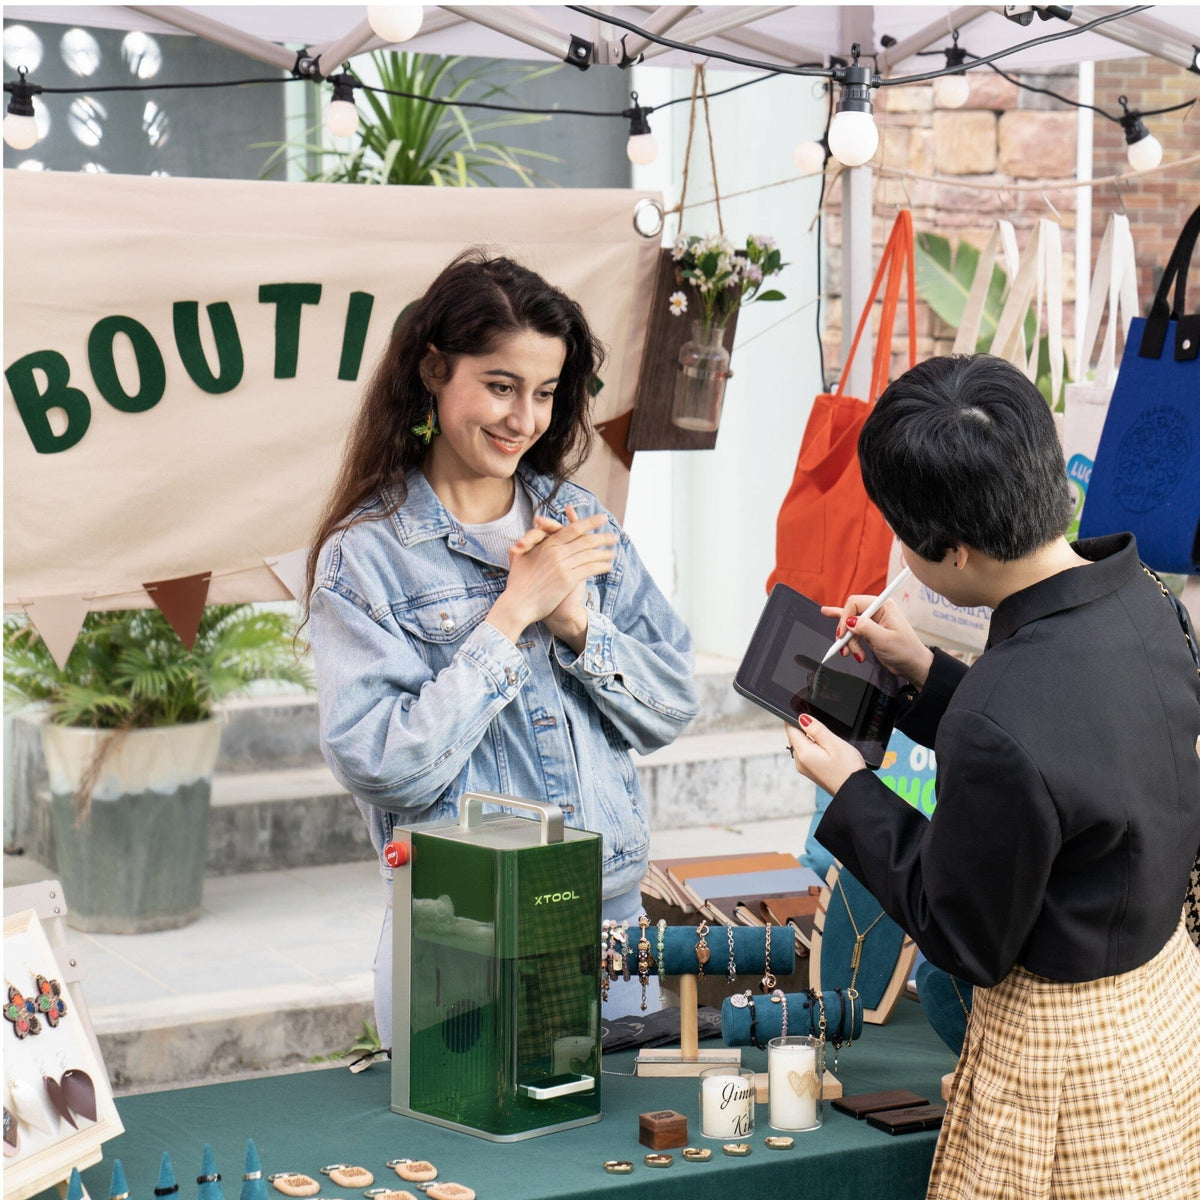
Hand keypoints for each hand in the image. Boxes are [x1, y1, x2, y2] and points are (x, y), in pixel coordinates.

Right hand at [488, 504, 616, 647]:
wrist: (518, 604)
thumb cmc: (517, 582)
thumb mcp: (520, 556)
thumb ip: (530, 541)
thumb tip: (536, 528)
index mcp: (547, 544)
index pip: (573, 529)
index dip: (590, 522)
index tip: (602, 518)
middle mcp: (556, 552)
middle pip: (585, 540)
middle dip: (603, 537)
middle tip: (615, 536)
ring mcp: (563, 566)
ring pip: (590, 554)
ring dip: (604, 552)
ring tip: (613, 551)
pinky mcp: (568, 580)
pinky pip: (590, 569)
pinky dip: (601, 566)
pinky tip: (608, 566)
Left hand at [784, 716, 866, 795]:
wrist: (855, 791)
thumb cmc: (848, 769)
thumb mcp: (834, 743)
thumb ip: (816, 729)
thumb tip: (802, 717)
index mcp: (803, 753)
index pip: (790, 728)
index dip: (797, 717)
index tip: (806, 711)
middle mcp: (799, 762)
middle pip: (795, 736)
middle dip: (805, 728)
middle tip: (823, 727)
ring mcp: (804, 767)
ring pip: (801, 744)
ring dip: (811, 738)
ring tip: (827, 740)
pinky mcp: (811, 771)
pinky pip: (807, 753)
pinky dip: (814, 747)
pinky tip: (827, 749)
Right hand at [820, 595, 933, 688]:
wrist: (913, 665)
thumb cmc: (906, 651)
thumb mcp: (884, 639)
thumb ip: (865, 628)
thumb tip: (849, 621)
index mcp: (884, 606)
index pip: (855, 603)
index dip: (845, 617)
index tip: (843, 634)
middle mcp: (877, 611)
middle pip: (850, 615)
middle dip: (845, 633)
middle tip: (844, 646)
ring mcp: (873, 622)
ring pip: (849, 626)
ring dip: (848, 642)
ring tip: (852, 654)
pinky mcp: (870, 632)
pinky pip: (853, 632)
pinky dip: (847, 638)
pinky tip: (832, 624)